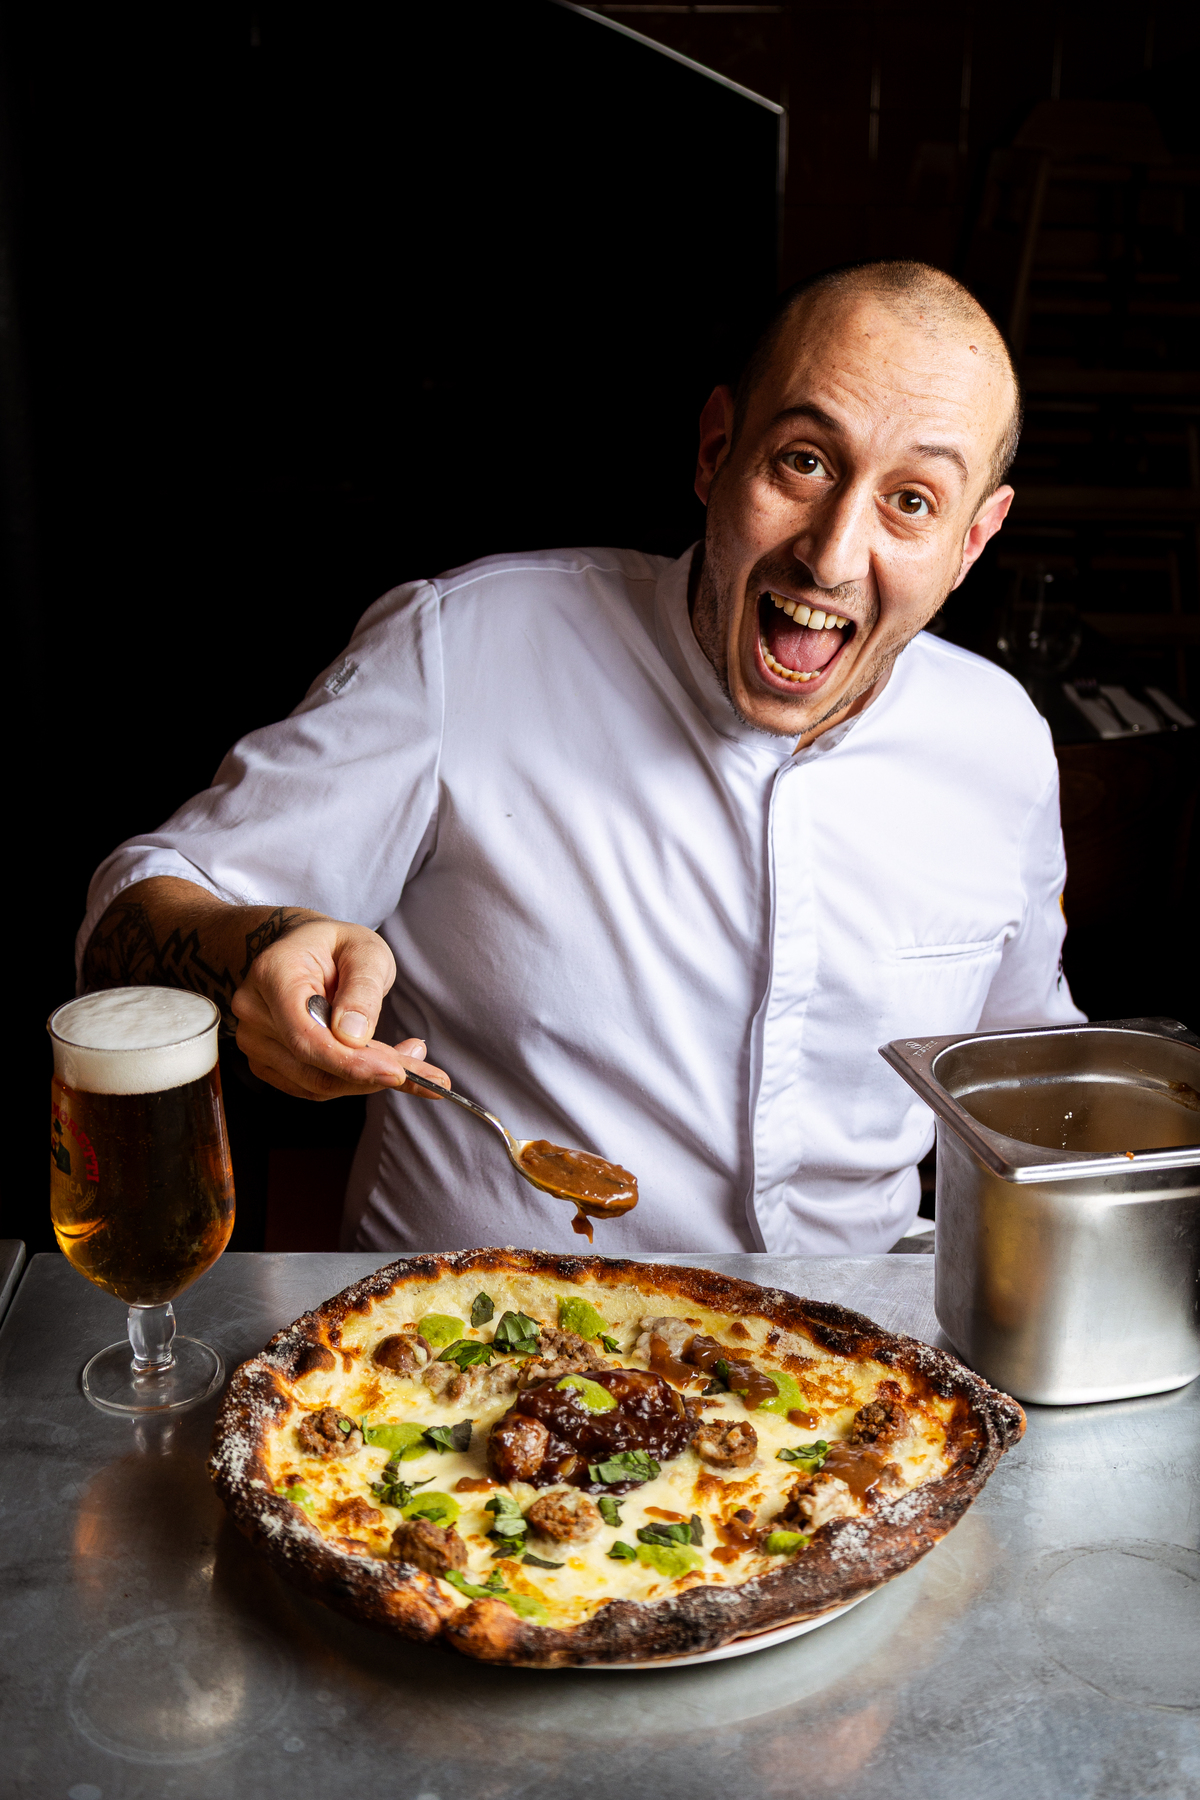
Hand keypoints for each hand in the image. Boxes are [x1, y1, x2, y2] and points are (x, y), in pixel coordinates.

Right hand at [231, 917, 450, 1101]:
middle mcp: (255, 1011)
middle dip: (371, 1072)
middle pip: (313, 1065)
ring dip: (368, 1079)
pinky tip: (383, 1064)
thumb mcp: (364, 950)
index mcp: (273, 974)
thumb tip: (355, 1036)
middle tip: (420, 1063)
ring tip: (409, 1057)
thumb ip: (362, 989)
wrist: (304, 950)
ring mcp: (255, 1041)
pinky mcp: (268, 1063)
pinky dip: (354, 1082)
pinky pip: (315, 1087)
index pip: (305, 1035)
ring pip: (318, 1084)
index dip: (350, 1061)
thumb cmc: (335, 946)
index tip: (396, 1072)